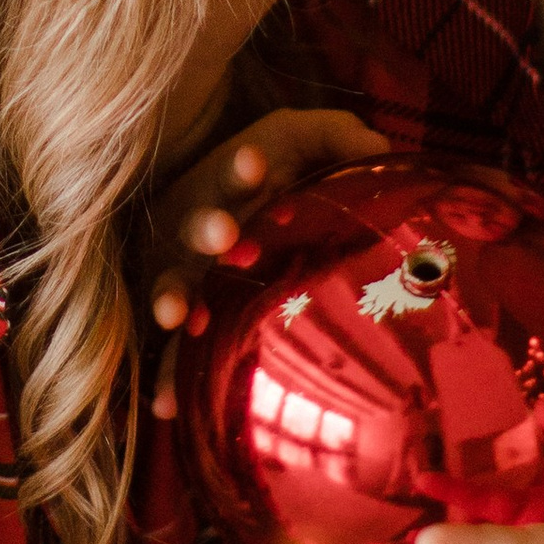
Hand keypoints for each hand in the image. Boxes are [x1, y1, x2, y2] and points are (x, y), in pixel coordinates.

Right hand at [141, 108, 387, 414]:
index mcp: (234, 186)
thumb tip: (376, 148)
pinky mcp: (187, 315)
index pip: (235, 171)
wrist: (234, 204)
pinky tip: (167, 406)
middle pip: (198, 225)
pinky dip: (168, 375)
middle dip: (207, 228)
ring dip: (174, 299)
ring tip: (174, 317)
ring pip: (175, 284)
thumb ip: (338, 137)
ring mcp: (189, 272)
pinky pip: (172, 348)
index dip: (241, 167)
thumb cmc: (278, 174)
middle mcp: (205, 228)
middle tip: (222, 234)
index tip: (253, 163)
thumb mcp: (306, 143)